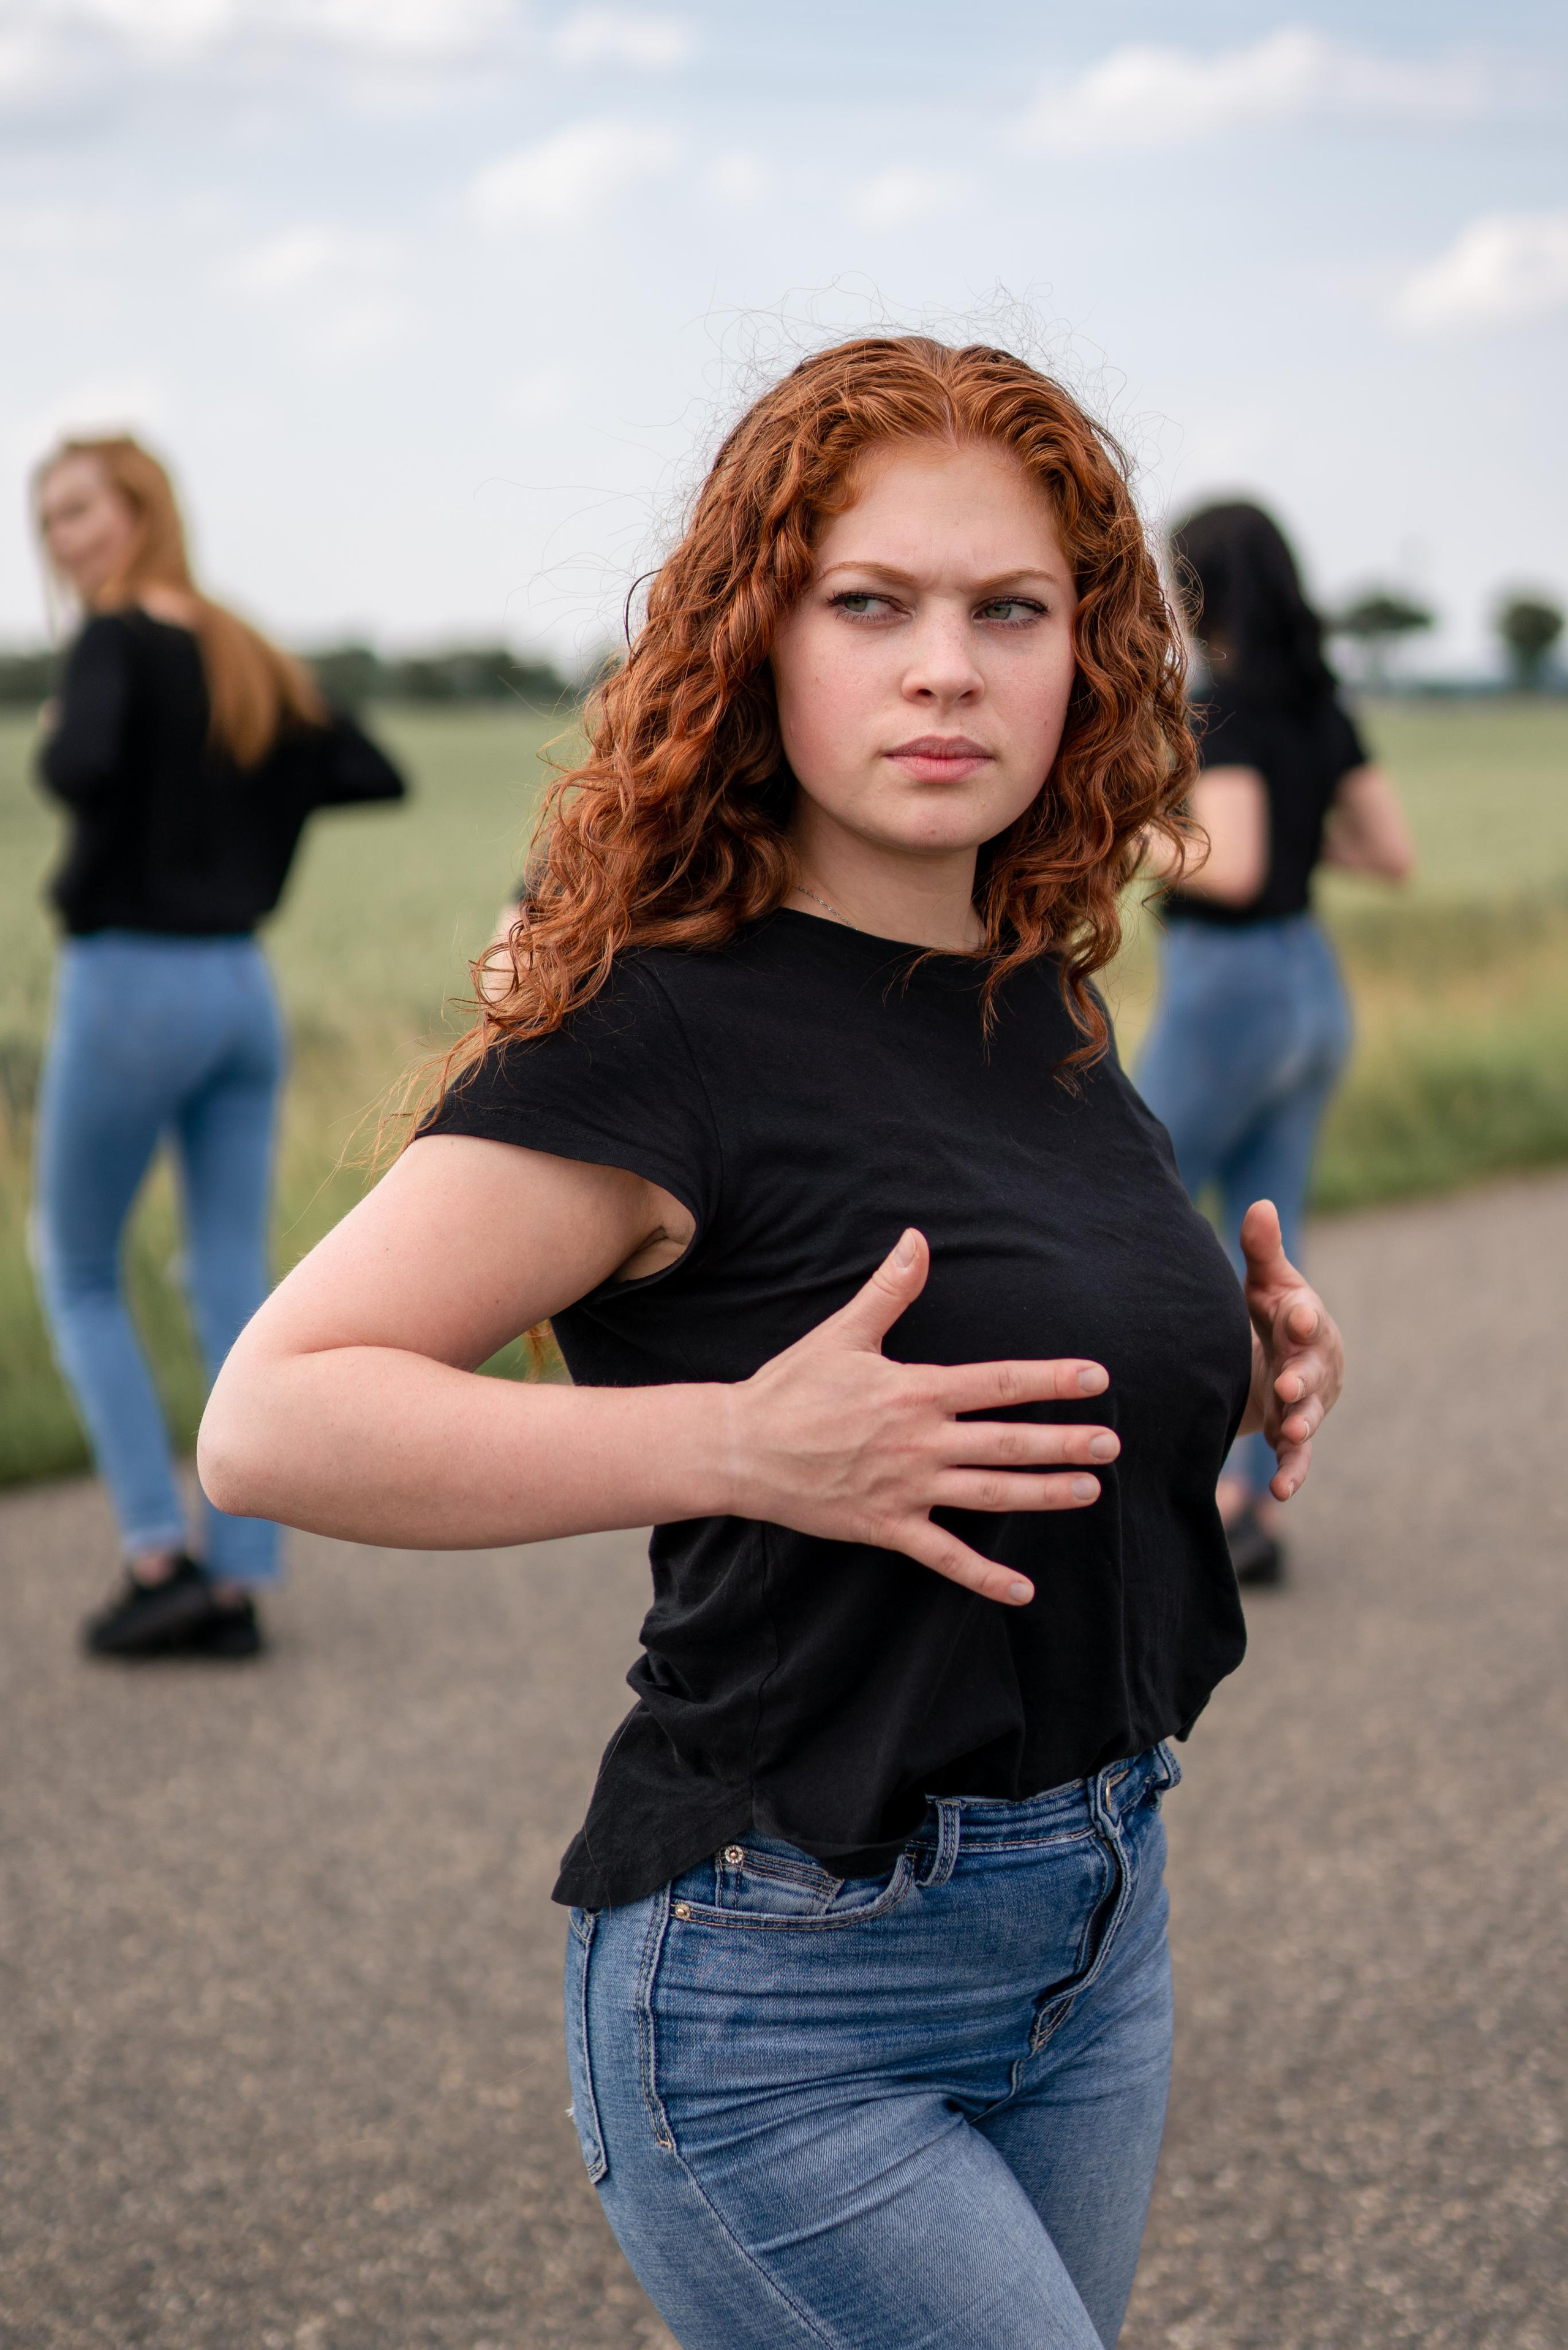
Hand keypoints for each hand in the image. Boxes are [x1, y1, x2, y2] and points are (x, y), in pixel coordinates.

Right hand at [728, 1228, 1115, 1606]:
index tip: (1096, 1378)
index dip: (1051, 1379)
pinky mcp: (887, 1527)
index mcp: (915, 1391)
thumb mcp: (842, 1333)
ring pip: (990, 1494)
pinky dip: (984, 1578)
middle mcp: (919, 1442)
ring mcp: (906, 1489)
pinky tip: (1023, 1590)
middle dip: (1064, 1442)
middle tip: (1112, 1444)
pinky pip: (945, 1557)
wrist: (741, 1449)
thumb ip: (888, 1289)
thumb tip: (917, 1239)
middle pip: (1006, 1442)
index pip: (999, 1382)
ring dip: (1043, 1494)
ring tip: (1090, 1492)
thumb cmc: (792, 1387)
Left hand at [1238, 1200, 1344, 1501]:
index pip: (1306, 1317)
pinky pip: (1298, 1456)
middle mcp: (1313, 1364)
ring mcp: (1307, 1402)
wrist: (1282, 1356)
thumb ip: (1263, 1250)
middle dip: (1303, 1376)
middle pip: (1312, 1370)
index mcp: (1306, 1323)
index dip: (1301, 1315)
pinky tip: (1280, 1492)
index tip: (1295, 1313)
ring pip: (1309, 1415)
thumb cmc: (1273, 1313)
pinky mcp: (1295, 1433)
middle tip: (1288, 1382)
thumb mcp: (1266, 1282)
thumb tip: (1260, 1204)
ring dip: (1301, 1422)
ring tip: (1291, 1430)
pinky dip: (1292, 1473)